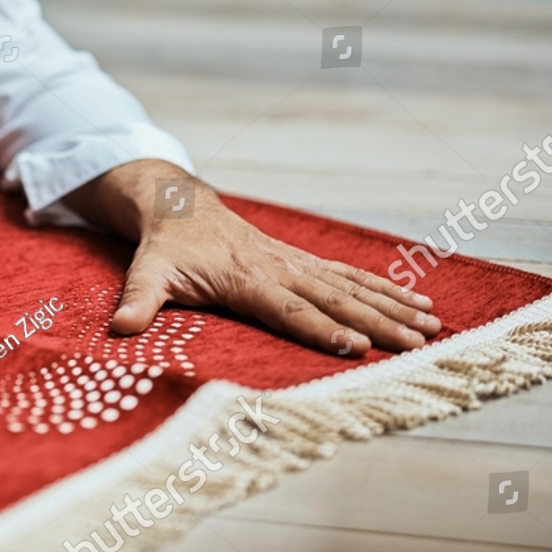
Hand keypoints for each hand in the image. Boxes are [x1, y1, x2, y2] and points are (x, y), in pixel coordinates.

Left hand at [66, 161, 440, 355]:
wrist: (180, 206)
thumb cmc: (165, 247)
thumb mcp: (146, 272)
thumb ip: (137, 301)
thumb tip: (119, 329)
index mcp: (246, 278)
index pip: (289, 308)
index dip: (322, 328)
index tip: (356, 345)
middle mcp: (279, 269)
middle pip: (335, 299)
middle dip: (377, 322)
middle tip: (415, 344)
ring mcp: (295, 263)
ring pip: (352, 286)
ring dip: (393, 306)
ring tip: (432, 326)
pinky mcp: (303, 262)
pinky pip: (350, 276)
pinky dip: (385, 290)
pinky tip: (417, 305)